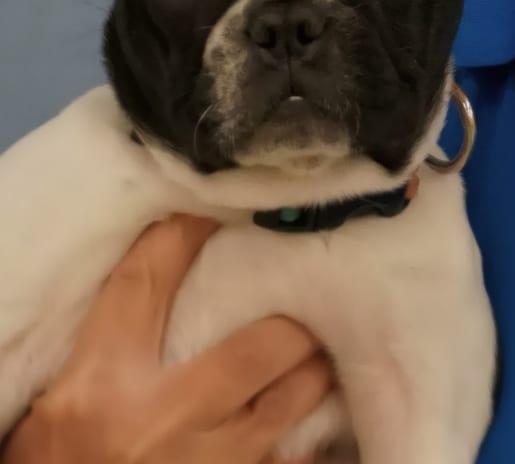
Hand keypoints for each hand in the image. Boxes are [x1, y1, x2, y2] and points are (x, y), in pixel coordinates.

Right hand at [1, 214, 333, 463]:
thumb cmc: (58, 461)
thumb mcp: (61, 398)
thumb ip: (109, 340)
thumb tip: (166, 257)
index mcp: (102, 386)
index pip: (146, 285)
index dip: (182, 238)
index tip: (211, 212)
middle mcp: (161, 423)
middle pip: (253, 351)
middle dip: (289, 325)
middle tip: (308, 296)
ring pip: (287, 405)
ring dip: (311, 374)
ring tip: (320, 350)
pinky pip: (293, 463)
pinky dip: (311, 443)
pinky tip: (321, 422)